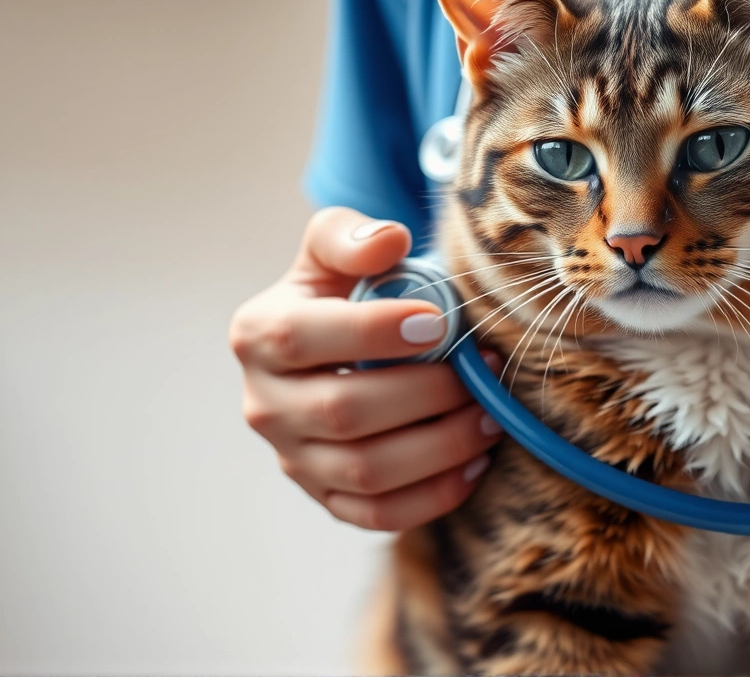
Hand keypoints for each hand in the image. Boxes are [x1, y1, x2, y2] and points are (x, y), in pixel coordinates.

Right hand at [230, 207, 503, 530]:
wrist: (333, 346)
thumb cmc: (342, 289)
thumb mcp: (333, 248)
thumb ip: (350, 236)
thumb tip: (389, 242)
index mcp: (258, 334)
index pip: (302, 338)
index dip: (373, 332)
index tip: (440, 322)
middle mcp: (263, 404)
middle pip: (343, 412)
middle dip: (427, 393)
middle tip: (485, 370)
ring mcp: (292, 459)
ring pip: (366, 471)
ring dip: (442, 446)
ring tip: (491, 415)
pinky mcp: (325, 497)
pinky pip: (378, 514)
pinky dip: (433, 495)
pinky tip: (474, 464)